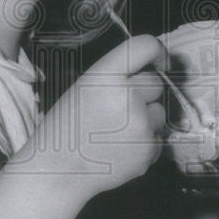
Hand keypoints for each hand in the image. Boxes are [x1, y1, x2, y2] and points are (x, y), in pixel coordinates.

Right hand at [9, 35, 167, 199]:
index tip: (160, 61)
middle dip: (144, 94)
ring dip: (146, 120)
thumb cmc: (67, 129)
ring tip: (115, 133)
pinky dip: (144, 144)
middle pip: (156, 83)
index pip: (144, 46)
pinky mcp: (148, 149)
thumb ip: (117, 76)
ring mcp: (140, 124)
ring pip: (159, 113)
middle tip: (118, 110)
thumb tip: (152, 71)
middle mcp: (126, 95)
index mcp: (105, 76)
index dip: (157, 51)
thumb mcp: (84, 88)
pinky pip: (158, 139)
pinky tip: (119, 150)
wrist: (57, 172)